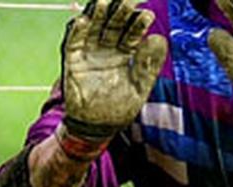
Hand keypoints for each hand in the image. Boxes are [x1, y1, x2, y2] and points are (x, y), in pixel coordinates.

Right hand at [61, 0, 166, 140]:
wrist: (98, 127)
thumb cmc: (119, 108)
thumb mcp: (140, 87)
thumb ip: (149, 65)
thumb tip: (160, 38)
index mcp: (123, 55)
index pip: (132, 35)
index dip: (138, 25)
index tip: (147, 14)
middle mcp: (105, 50)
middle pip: (112, 26)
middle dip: (119, 13)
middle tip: (127, 0)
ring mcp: (88, 54)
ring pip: (92, 30)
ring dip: (97, 16)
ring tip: (103, 2)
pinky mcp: (72, 63)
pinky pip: (73, 44)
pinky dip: (77, 33)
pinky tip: (84, 22)